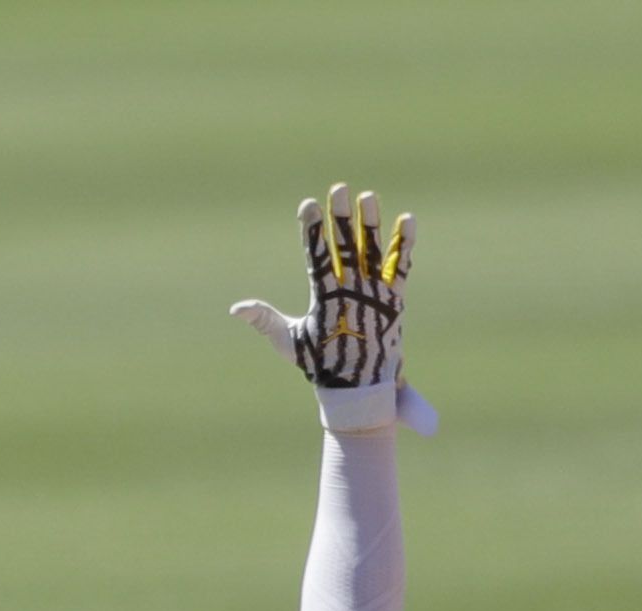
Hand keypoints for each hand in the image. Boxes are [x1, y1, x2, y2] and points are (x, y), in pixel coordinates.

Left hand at [231, 184, 434, 432]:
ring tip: (368, 198)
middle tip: (340, 189)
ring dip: (370, 225)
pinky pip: (399, 268)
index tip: (307, 205)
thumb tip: (235, 308)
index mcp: (323, 292)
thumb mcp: (288, 342)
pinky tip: (406, 220)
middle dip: (342, 218)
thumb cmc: (319, 365)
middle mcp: (347, 284)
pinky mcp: (393, 299)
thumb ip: (266, 321)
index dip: (311, 231)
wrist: (353, 390)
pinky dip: (404, 245)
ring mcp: (371, 289)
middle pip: (344, 245)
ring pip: (370, 250)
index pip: (315, 255)